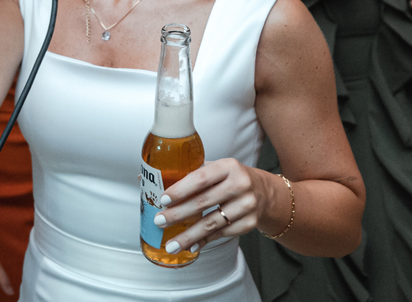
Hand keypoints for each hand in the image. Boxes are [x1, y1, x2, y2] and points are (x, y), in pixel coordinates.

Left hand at [152, 158, 269, 253]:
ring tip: (171, 244)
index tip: (163, 200)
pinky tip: (191, 245)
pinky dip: (204, 241)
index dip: (180, 190)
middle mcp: (240, 184)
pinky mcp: (249, 223)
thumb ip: (188, 174)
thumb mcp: (215, 169)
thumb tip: (147, 179)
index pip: (200, 178)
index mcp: (228, 166)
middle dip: (178, 214)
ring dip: (189, 235)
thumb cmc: (230, 178)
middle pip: (204, 202)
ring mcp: (247, 205)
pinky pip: (221, 234)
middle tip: (160, 221)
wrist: (263, 192)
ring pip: (212, 222)